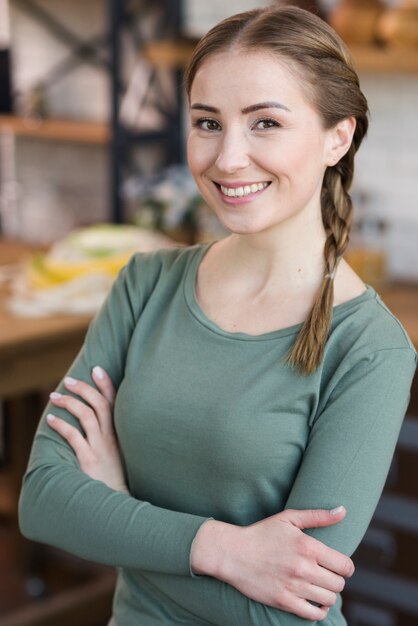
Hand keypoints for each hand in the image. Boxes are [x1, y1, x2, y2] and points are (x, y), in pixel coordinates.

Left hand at [47, 366, 128, 493]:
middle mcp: (113, 437)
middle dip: (83, 388)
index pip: (115, 401)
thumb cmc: (117, 475)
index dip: (106, 383)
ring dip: (69, 403)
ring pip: (86, 416)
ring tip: (54, 397)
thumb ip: (114, 433)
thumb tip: (100, 416)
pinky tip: (51, 419)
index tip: (96, 369)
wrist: (117, 502)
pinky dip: (62, 425)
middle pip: (99, 404)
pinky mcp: (89, 460)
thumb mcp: (122, 451)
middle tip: (68, 380)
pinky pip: (74, 436)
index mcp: (122, 432)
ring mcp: (101, 448)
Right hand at [191, 507, 353, 620]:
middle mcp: (304, 568)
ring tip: (318, 586)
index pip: (345, 566)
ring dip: (327, 594)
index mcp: (308, 546)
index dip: (345, 567)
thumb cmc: (262, 533)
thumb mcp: (289, 518)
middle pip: (339, 584)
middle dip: (335, 580)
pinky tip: (313, 601)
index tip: (337, 565)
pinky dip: (318, 610)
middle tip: (325, 575)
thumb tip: (343, 511)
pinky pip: (313, 614)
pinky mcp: (283, 601)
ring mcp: (294, 587)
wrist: (233, 552)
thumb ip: (318, 516)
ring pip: (328, 600)